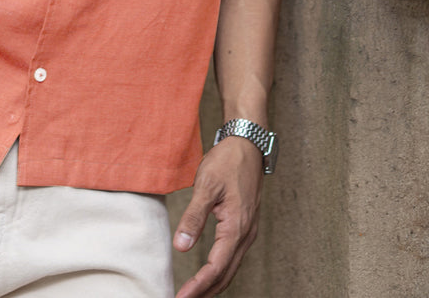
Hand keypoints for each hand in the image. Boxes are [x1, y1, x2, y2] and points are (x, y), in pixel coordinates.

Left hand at [173, 136, 262, 296]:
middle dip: (205, 291)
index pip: (216, 266)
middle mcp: (246, 234)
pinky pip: (233, 256)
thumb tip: (180, 247)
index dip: (198, 285)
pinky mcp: (245, 225)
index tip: (181, 297)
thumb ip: (193, 217)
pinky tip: (209, 272)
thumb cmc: (227, 163)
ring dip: (213, 283)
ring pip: (231, 267)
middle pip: (226, 274)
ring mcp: (248, 231)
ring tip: (193, 293)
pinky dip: (220, 270)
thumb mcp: (206, 186)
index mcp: (236, 227)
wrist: (247, 146)